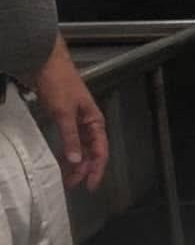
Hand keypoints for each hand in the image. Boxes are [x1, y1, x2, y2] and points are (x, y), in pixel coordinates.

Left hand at [32, 34, 108, 191]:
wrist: (43, 58)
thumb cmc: (58, 81)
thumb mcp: (64, 112)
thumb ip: (70, 137)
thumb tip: (76, 160)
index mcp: (95, 121)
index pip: (100, 152)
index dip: (96, 170)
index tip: (89, 185)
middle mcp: (88, 123)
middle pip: (90, 153)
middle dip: (82, 170)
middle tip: (72, 184)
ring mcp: (76, 121)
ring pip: (79, 148)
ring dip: (73, 163)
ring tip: (65, 176)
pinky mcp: (63, 118)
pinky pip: (68, 140)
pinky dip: (66, 151)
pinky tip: (60, 160)